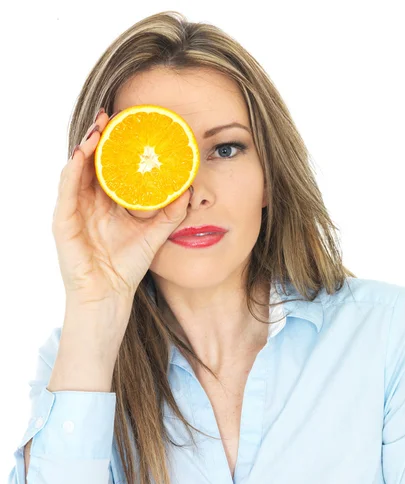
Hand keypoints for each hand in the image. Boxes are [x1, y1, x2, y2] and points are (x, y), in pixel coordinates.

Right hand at [52, 109, 190, 307]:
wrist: (110, 296)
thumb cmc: (127, 266)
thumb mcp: (154, 234)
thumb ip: (171, 213)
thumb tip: (190, 190)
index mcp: (107, 202)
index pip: (108, 166)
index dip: (114, 144)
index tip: (127, 123)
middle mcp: (88, 202)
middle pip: (90, 162)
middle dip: (98, 137)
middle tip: (110, 116)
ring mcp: (74, 211)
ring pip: (75, 171)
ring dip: (84, 147)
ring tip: (97, 128)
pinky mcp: (63, 223)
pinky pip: (66, 192)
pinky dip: (72, 172)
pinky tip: (81, 156)